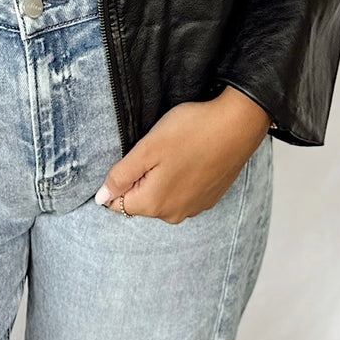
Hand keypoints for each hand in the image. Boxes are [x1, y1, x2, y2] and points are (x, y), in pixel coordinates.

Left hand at [94, 86, 270, 222]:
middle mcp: (174, 214)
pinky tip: (191, 156)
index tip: (138, 156)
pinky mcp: (209, 198)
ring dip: (162, 177)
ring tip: (177, 150)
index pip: (118, 203)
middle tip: (158, 150)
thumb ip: (121, 176)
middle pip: (141, 200)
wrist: (237, 125)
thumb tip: (101, 198)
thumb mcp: (147, 149)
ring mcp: (194, 208)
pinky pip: (182, 192)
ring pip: (162, 196)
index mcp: (154, 204)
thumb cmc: (191, 132)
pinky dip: (181, 177)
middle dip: (141, 178)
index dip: (121, 178)